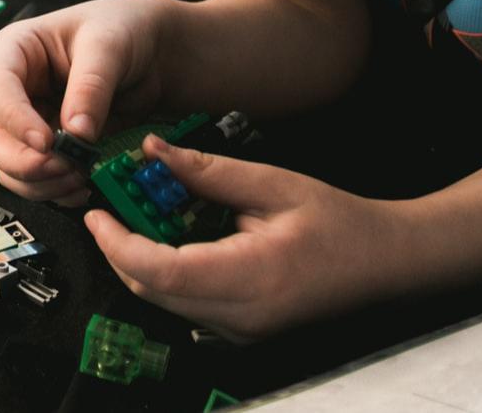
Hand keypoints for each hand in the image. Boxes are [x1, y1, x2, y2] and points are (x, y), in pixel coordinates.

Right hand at [0, 0, 174, 203]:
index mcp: (14, 51)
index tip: (45, 142)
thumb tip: (76, 132)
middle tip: (63, 168)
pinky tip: (81, 186)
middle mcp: (13, 90)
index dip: (15, 119)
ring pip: (9, 167)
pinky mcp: (47, 147)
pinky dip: (55, 191)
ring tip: (80, 176)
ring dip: (41, 182)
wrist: (150, 53)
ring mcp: (27, 122)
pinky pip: (36, 180)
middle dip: (24, 162)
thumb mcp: (108, 46)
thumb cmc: (121, 30)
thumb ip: (91, 86)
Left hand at [85, 135, 409, 342]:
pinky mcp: (241, 330)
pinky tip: (173, 238)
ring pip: (165, 301)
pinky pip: (186, 304)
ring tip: (140, 215)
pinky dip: (167, 273)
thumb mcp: (273, 183)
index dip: (118, 244)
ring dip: (141, 260)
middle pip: (152, 291)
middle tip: (110, 208)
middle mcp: (241, 315)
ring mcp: (241, 329)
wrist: (384, 262)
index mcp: (251, 277)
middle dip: (120, 250)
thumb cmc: (339, 222)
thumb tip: (152, 152)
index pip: (160, 272)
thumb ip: (208, 171)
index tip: (97, 214)